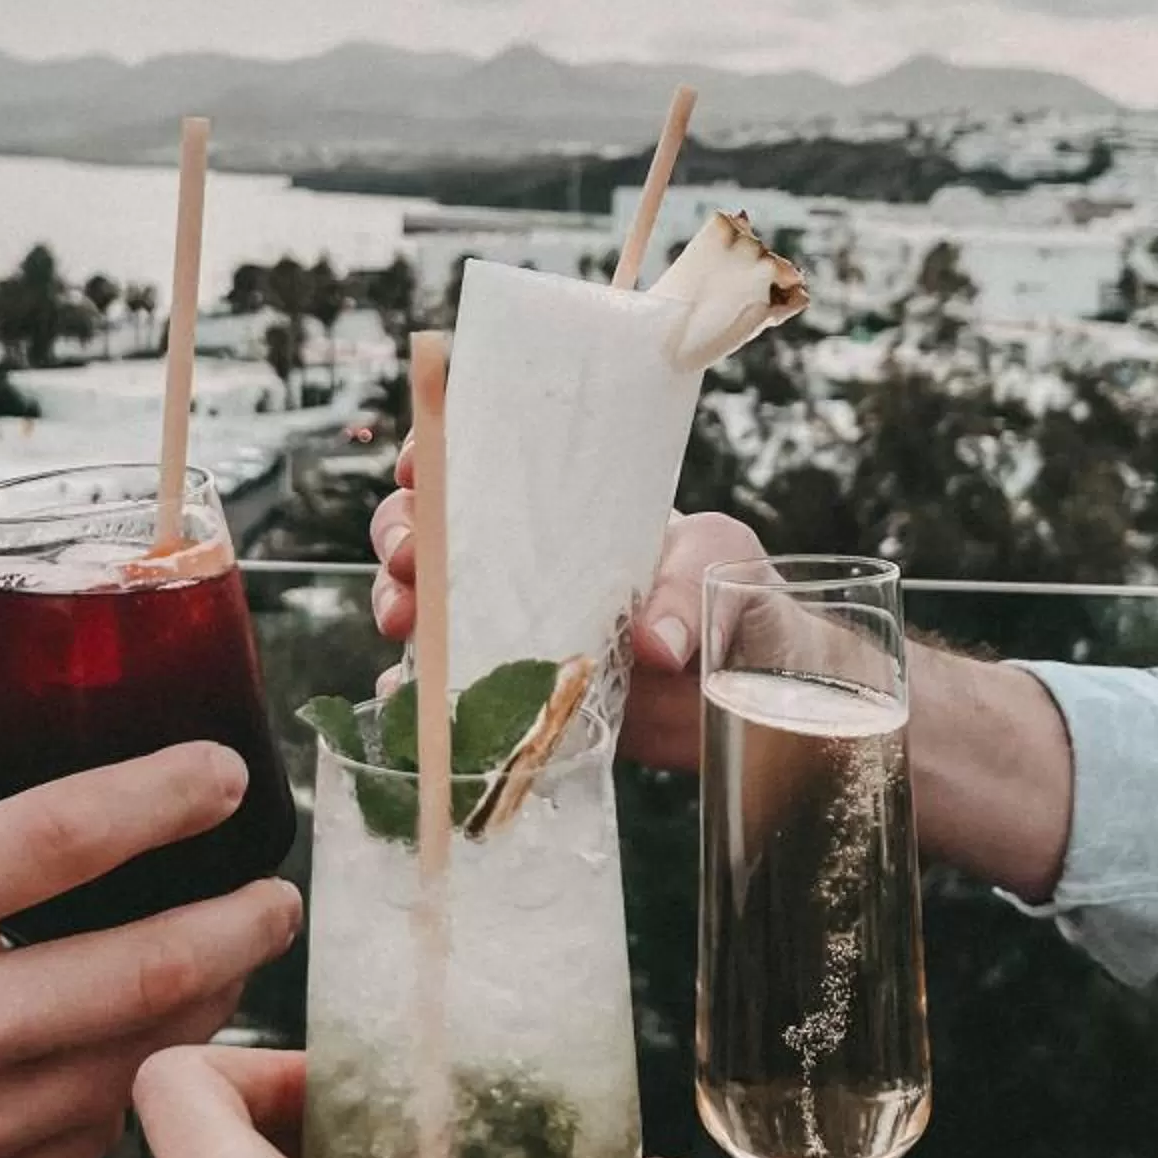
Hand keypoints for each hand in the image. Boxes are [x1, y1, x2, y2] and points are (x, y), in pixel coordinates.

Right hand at [0, 748, 300, 1157]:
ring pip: (140, 1057)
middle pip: (146, 963)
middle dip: (241, 921)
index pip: (64, 835)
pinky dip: (133, 1080)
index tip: (228, 773)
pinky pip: (95, 1134)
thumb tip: (15, 755)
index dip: (168, 795)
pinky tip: (142, 1045)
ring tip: (226, 959)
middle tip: (275, 892)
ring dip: (206, 1004)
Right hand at [370, 445, 758, 771]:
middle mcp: (528, 566)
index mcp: (568, 513)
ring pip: (428, 606)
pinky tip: (404, 698)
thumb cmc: (740, 596)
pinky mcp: (523, 699)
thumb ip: (693, 594)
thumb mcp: (725, 565)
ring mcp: (519, 631)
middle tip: (407, 559)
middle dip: (401, 535)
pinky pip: (454, 694)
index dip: (436, 458)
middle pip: (434, 533)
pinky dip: (416, 696)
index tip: (419, 466)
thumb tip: (656, 644)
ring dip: (399, 605)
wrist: (757, 687)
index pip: (484, 466)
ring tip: (403, 622)